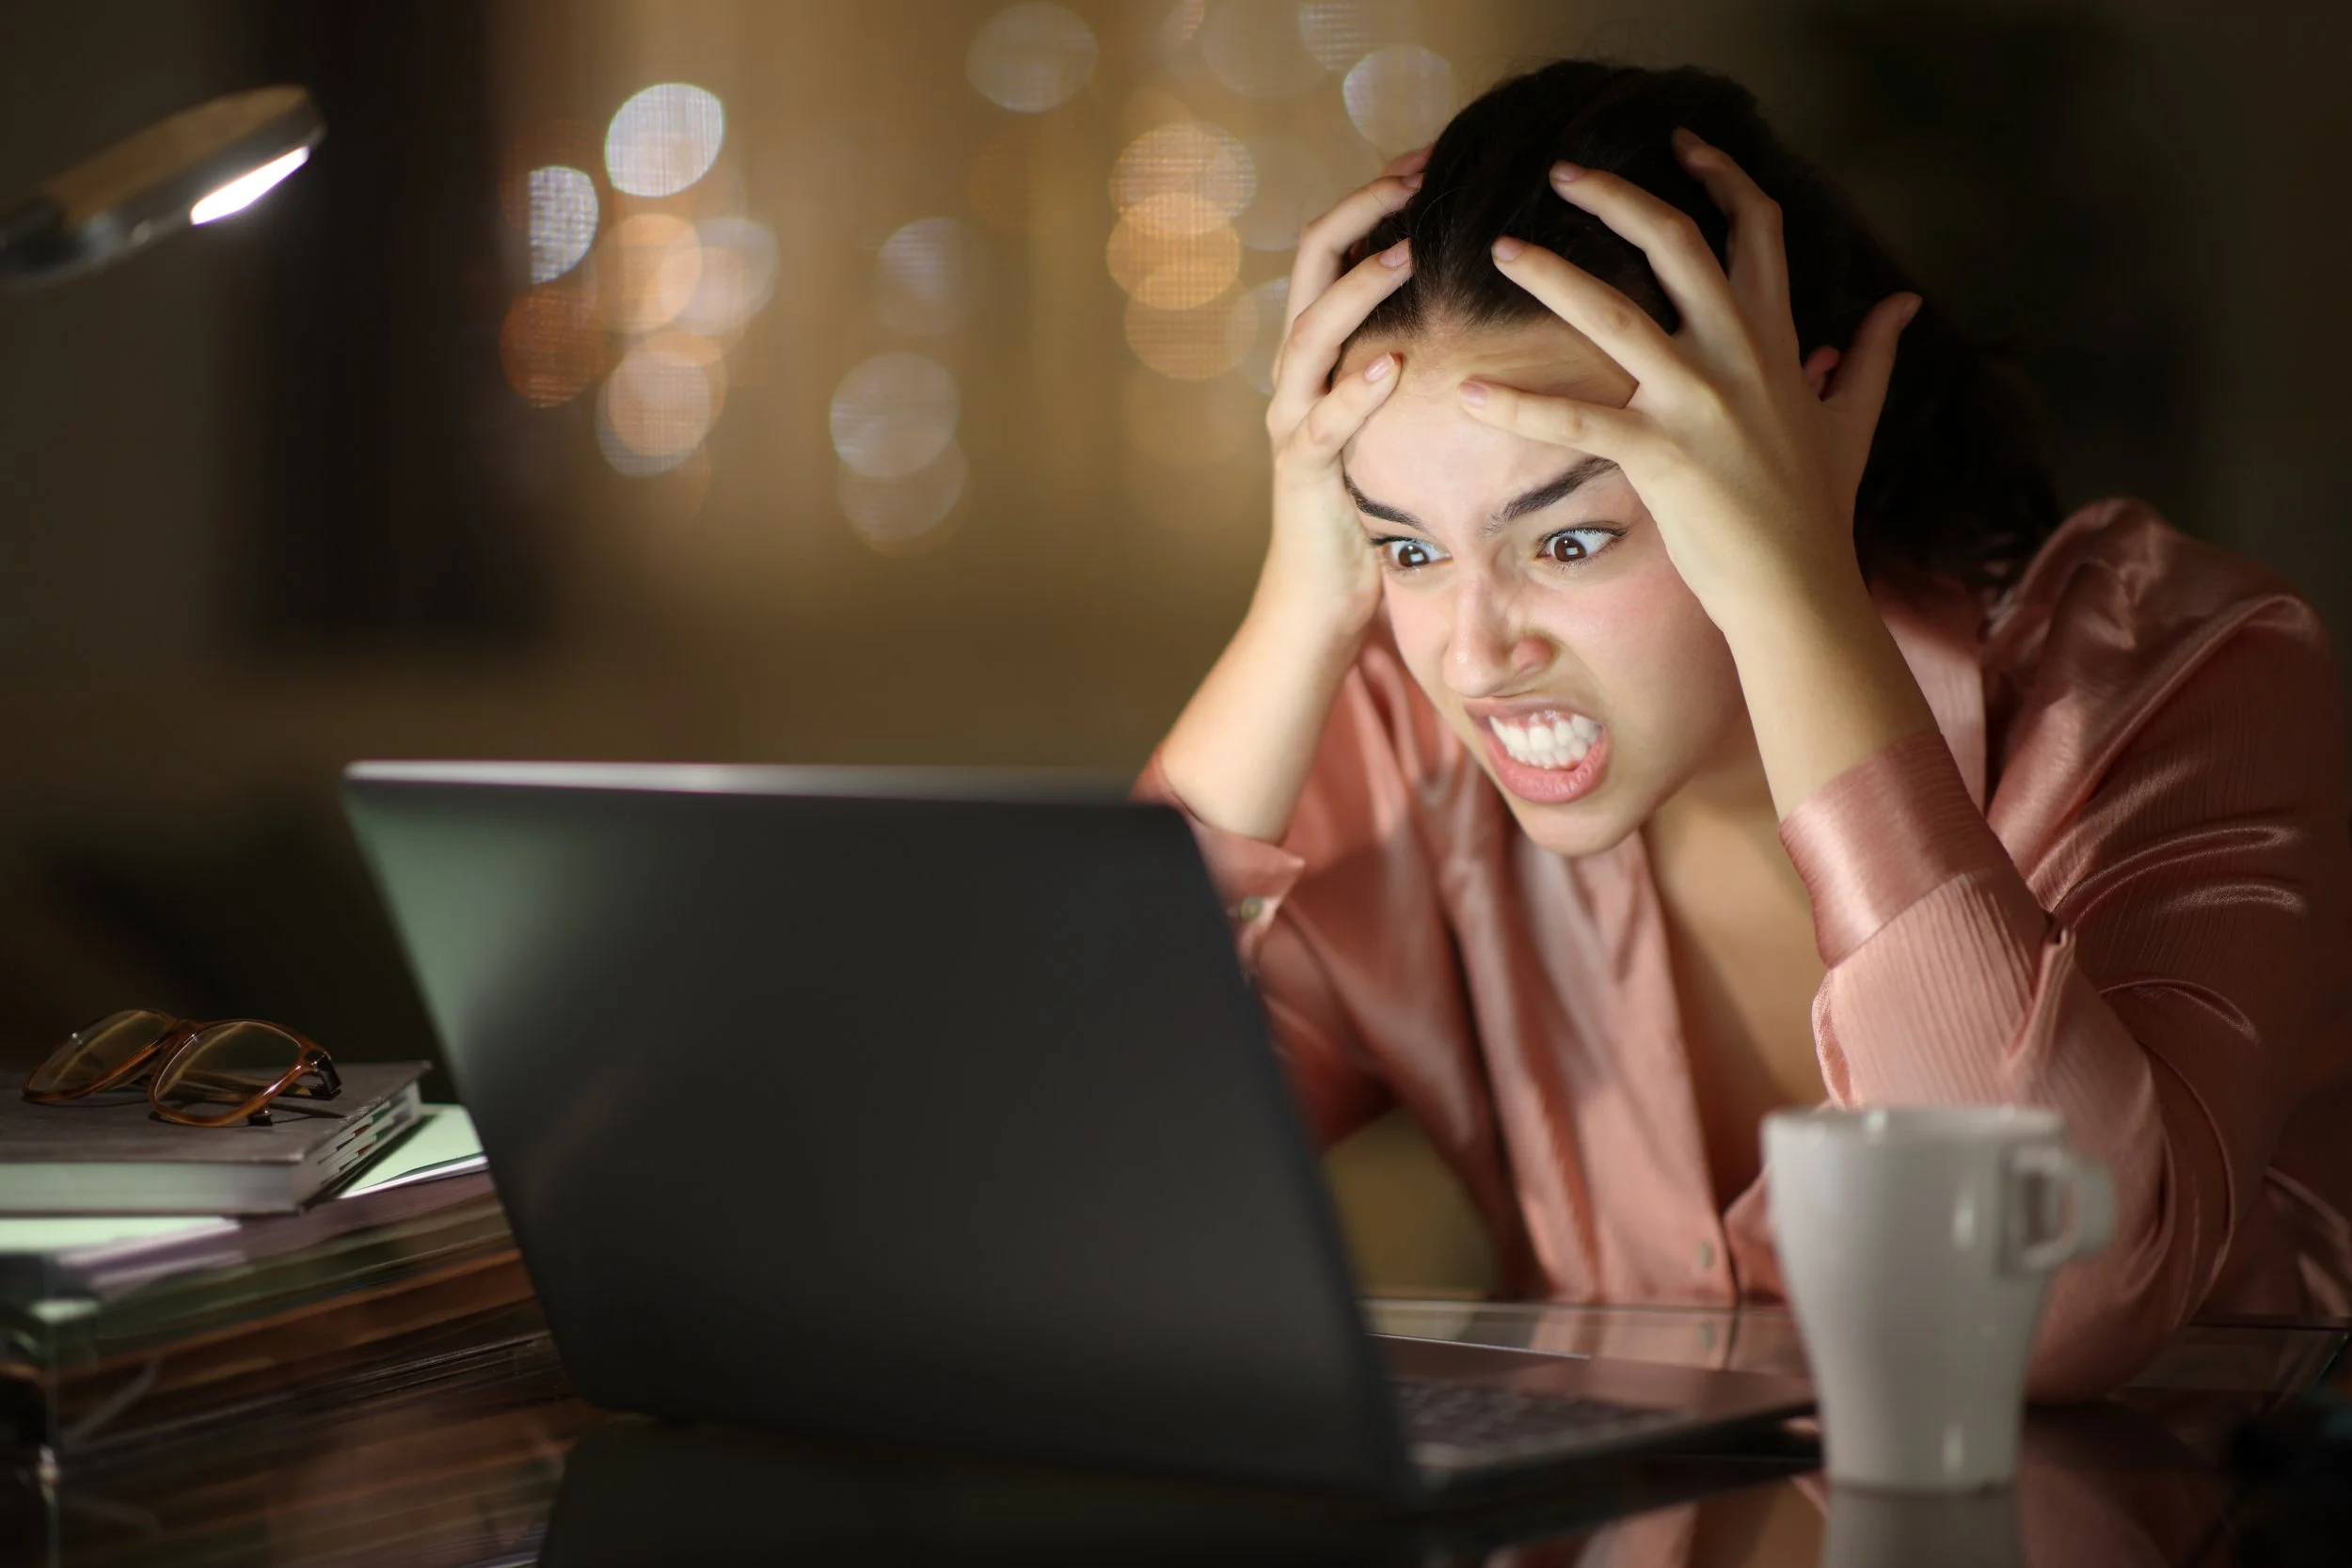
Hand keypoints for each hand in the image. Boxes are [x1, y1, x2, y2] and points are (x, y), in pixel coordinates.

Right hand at [1254, 147, 1426, 639]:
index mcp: (1319, 351)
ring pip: (1309, 336)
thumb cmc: (1372, 502)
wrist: (1322, 595)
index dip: (1374, 197)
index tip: (1427, 157)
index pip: (1334, 248)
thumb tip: (1481, 301)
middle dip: (1360, 214)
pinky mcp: (1302, 472)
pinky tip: (1393, 367)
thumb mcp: (1395, 413)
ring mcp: (1291, 420)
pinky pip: (1324, 424)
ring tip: (1404, 253)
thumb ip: (1414, 356)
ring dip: (1358, 290)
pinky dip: (1354, 393)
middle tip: (1414, 176)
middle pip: (1309, 268)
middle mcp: (1295, 374)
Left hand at [1458, 130, 1918, 635]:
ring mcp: (1696, 402)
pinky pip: (1575, 422)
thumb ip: (1872, 355)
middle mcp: (1737, 355)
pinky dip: (1518, 407)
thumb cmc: (1818, 509)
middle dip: (1616, 197)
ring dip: (1551, 275)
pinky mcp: (1658, 456)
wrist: (1800, 588)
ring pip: (1614, 314)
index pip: (1756, 230)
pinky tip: (1470, 393)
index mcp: (1779, 340)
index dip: (1721, 175)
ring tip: (1501, 248)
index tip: (1681, 143)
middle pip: (1676, 244)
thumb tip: (1902, 305)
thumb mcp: (1853, 419)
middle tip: (1562, 171)